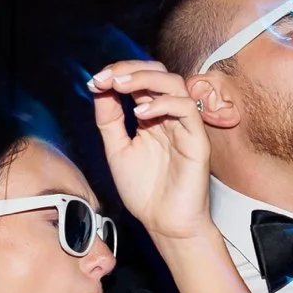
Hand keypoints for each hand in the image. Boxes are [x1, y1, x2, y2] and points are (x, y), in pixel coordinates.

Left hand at [90, 60, 210, 242]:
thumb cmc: (145, 192)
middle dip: (130, 69)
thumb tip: (99, 89)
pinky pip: (186, 110)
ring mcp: (184, 126)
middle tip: (107, 77)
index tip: (94, 80)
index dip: (118, 73)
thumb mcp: (116, 149)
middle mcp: (169, 117)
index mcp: (151, 116)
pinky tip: (139, 115)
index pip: (140, 80)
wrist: (164, 224)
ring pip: (174, 84)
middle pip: (158, 73)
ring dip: (145, 79)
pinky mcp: (197, 140)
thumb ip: (109, 120)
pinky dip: (162, 104)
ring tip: (120, 85)